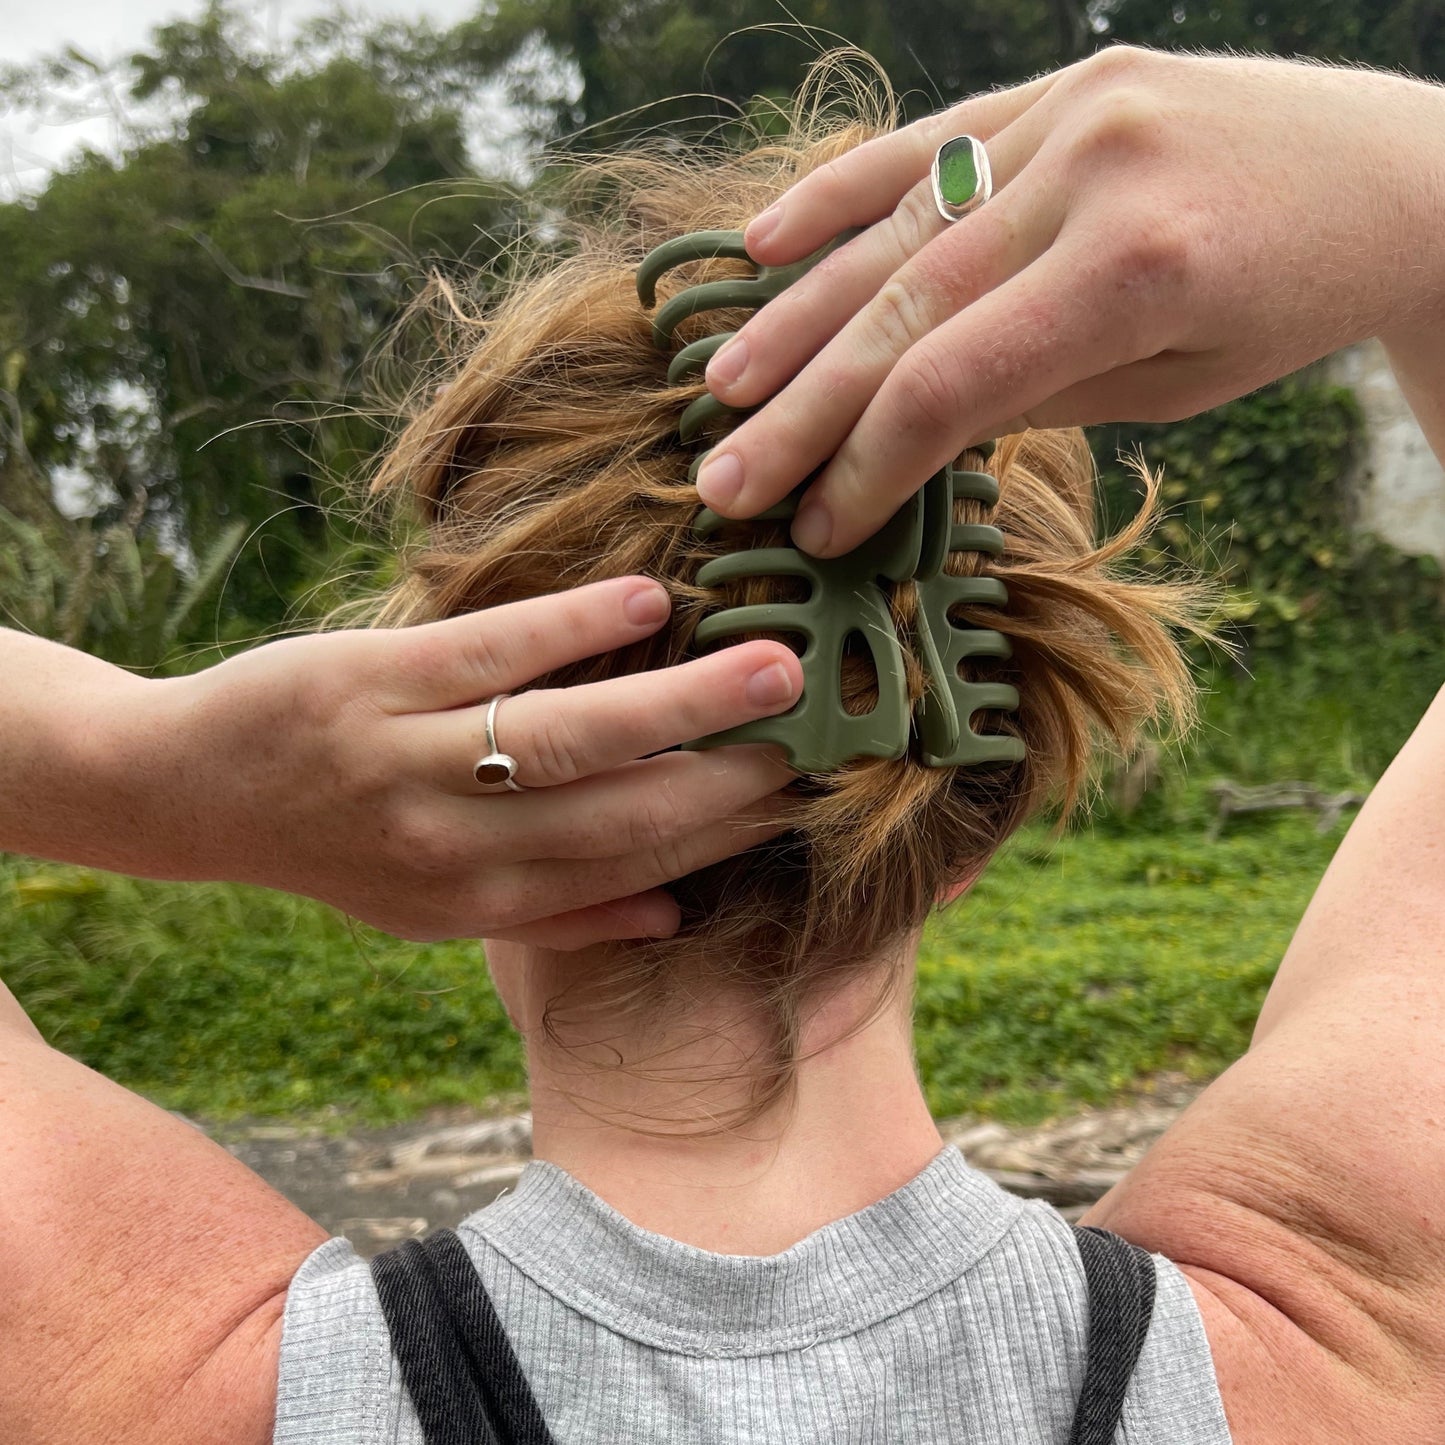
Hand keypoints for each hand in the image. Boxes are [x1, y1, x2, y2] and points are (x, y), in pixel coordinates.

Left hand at [85, 578, 802, 945]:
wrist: (190, 789)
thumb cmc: (336, 843)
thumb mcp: (434, 910)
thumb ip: (555, 916)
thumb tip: (676, 913)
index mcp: (476, 904)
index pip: (629, 869)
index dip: (723, 834)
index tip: (803, 795)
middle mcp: (449, 848)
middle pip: (617, 812)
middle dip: (727, 773)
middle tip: (818, 726)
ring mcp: (406, 762)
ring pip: (566, 736)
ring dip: (678, 700)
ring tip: (770, 665)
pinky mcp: (368, 682)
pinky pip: (488, 654)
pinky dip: (570, 626)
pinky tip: (646, 597)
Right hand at [696, 47, 1444, 555]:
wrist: (1390, 172)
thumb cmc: (1284, 306)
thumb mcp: (1170, 388)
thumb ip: (1029, 398)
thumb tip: (894, 438)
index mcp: (1136, 270)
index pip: (951, 382)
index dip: (868, 464)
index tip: (814, 529)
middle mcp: (1092, 171)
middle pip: (901, 309)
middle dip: (802, 408)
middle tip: (724, 479)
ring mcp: (1070, 108)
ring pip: (895, 229)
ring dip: (795, 316)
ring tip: (721, 387)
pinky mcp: (1059, 79)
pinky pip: (924, 138)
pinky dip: (837, 194)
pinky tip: (761, 246)